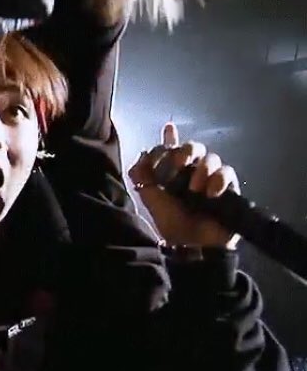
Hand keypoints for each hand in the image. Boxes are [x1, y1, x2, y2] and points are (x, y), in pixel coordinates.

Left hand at [128, 122, 240, 249]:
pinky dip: (218, 180)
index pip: (172, 150)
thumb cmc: (170, 221)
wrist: (192, 243)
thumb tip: (141, 154)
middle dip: (185, 151)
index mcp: (172, 173)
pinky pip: (227, 172)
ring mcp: (212, 179)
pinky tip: (210, 193)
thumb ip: (143, 176)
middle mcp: (192, 172)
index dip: (170, 138)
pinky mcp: (228, 188)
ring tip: (195, 189)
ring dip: (201, 170)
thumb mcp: (151, 198)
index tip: (169, 126)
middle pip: (193, 147)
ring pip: (211, 157)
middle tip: (178, 163)